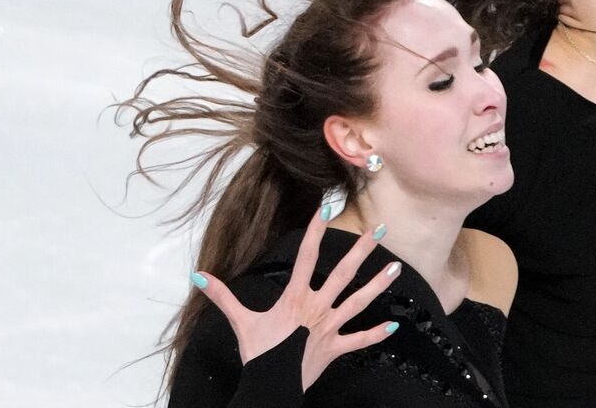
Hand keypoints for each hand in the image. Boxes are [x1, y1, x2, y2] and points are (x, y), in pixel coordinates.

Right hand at [193, 208, 400, 390]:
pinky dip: (377, 334)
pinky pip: (360, 340)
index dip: (315, 231)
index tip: (327, 208)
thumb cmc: (258, 353)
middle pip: (343, 273)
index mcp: (295, 297)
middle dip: (362, 250)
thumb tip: (199, 276)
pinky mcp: (336, 347)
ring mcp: (330, 327)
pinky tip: (394, 326)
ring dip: (378, 284)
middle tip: (379, 230)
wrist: (270, 386)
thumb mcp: (240, 322)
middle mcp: (317, 307)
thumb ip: (223, 296)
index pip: (306, 257)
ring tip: (396, 267)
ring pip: (359, 302)